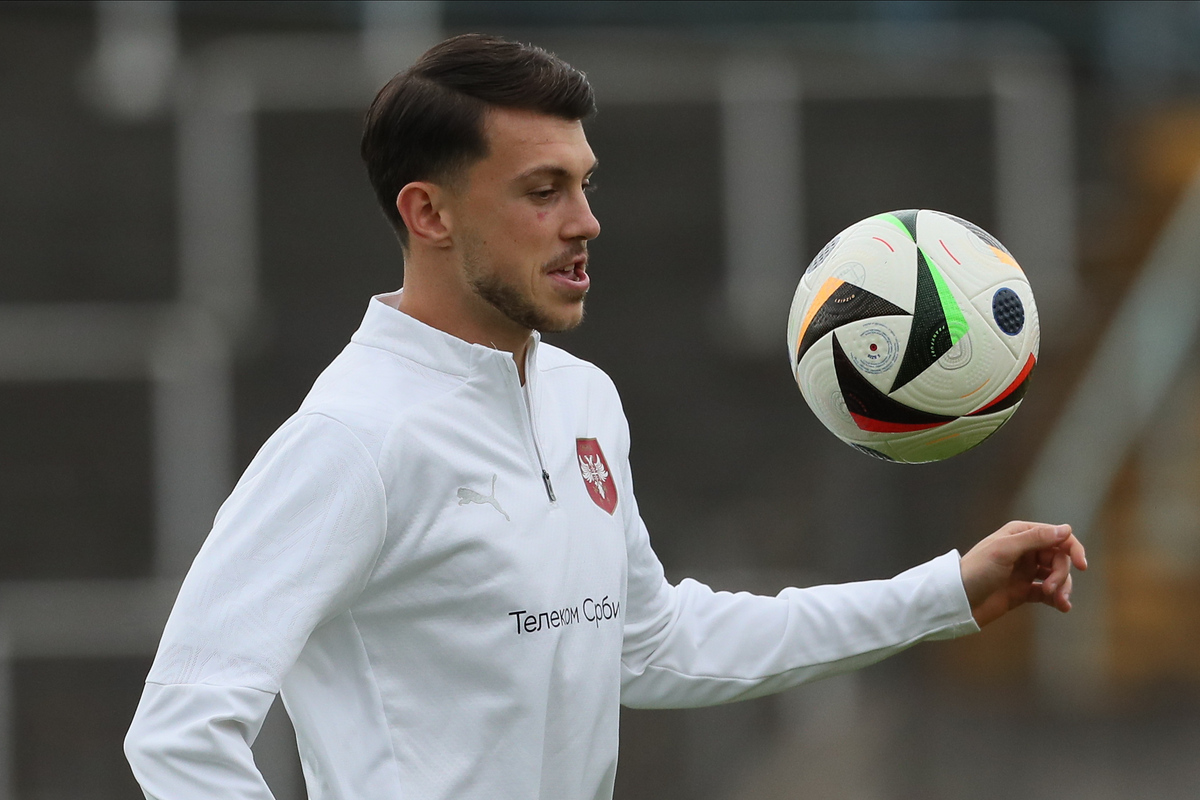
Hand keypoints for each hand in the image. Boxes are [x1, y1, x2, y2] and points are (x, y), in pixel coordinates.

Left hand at [959, 521, 1086, 627]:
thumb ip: (1035, 539)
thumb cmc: (976, 571)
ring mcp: (1025, 571)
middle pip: (1059, 558)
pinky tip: (1063, 607)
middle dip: (1062, 574)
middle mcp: (1025, 550)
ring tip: (1058, 601)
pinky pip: (1048, 593)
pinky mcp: (1023, 591)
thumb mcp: (1004, 551)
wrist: (958, 601)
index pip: (1057, 536)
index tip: (1082, 565)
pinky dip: (1058, 599)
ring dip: (1062, 588)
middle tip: (1051, 589)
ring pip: (1056, 576)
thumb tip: (1066, 529)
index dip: (1073, 548)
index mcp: (1020, 534)